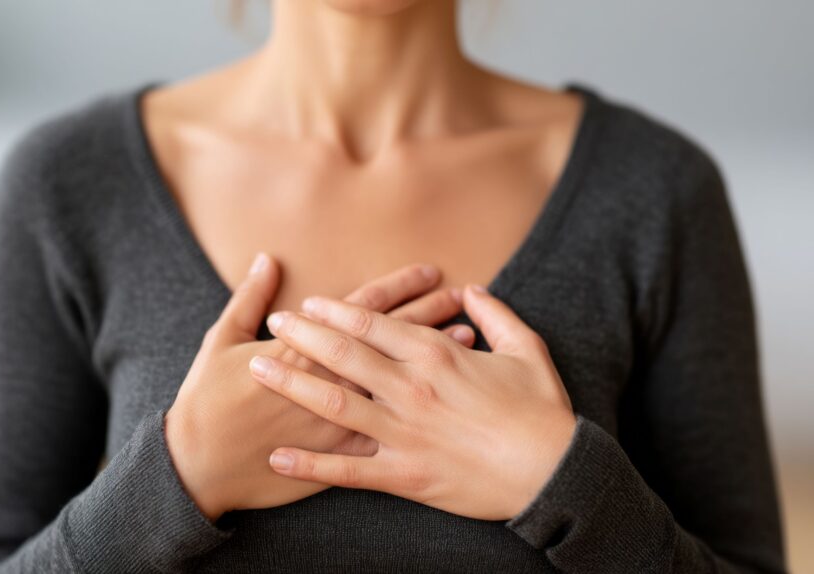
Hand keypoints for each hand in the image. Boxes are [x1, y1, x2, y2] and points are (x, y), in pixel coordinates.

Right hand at [165, 253, 476, 521]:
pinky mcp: (339, 454)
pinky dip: (421, 409)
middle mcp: (330, 379)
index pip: (362, 308)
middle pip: (390, 339)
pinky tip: (447, 394)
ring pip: (399, 380)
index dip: (399, 287)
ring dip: (432, 356)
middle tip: (457, 293)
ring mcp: (339, 419)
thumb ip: (249, 299)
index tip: (429, 270)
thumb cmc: (206, 402)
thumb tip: (267, 260)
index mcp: (303, 347)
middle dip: (427, 312)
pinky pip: (390, 429)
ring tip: (466, 334)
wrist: (198, 466)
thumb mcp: (220, 340)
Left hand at [249, 284, 576, 520]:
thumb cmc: (542, 410)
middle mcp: (412, 388)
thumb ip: (497, 315)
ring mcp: (404, 432)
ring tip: (258, 370)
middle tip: (273, 324)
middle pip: (343, 354)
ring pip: (334, 403)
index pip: (373, 323)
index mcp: (437, 355)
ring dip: (292, 384)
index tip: (308, 303)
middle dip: (302, 335)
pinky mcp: (405, 474)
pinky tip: (278, 456)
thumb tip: (474, 290)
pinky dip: (310, 464)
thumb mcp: (527, 350)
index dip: (335, 310)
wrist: (556, 473)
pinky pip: (347, 469)